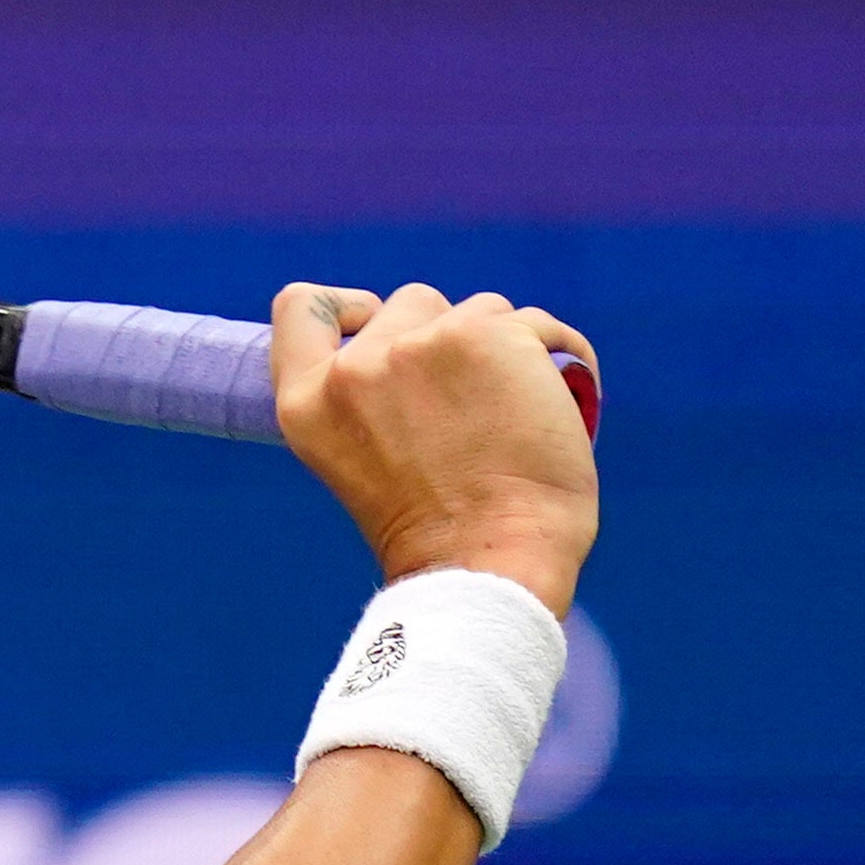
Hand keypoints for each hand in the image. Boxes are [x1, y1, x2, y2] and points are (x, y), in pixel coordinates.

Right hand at [271, 282, 600, 610]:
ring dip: (505, 348)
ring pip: (479, 309)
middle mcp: (353, 368)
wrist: (489, 560)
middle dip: (447, 338)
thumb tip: (418, 345)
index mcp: (306, 404)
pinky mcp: (487, 335)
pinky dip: (558, 354)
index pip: (300, 308)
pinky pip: (535, 324)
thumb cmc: (438, 531)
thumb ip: (369, 399)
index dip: (347, 306)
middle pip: (410, 304)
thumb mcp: (364, 458)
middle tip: (473, 404)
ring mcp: (419, 346)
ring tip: (521, 412)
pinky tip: (564, 401)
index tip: (378, 325)